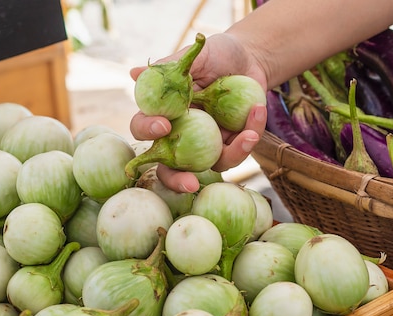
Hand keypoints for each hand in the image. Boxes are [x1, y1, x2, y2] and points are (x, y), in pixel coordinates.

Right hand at [129, 33, 267, 192]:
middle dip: (176, 180)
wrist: (249, 58)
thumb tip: (134, 73)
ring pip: (210, 166)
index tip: (164, 126)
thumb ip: (170, 67)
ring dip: (232, 155)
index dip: (148, 130)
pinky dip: (250, 137)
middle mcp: (180, 135)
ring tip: (249, 135)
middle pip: (168, 168)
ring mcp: (206, 145)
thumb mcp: (196, 57)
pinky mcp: (231, 146)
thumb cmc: (216, 55)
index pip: (143, 128)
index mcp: (164, 113)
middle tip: (190, 183)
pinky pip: (238, 152)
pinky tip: (257, 112)